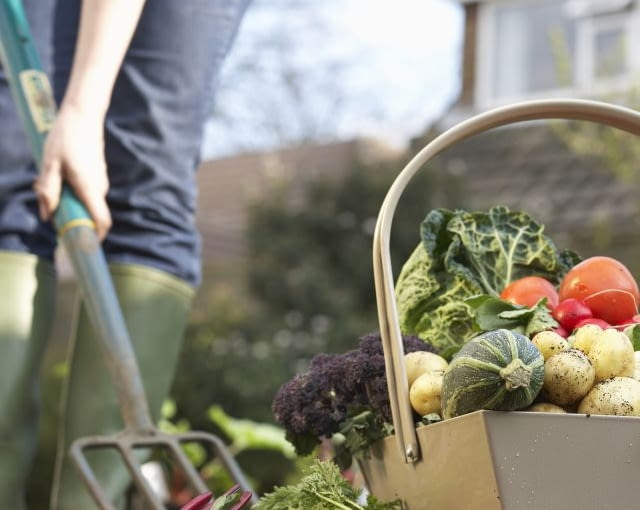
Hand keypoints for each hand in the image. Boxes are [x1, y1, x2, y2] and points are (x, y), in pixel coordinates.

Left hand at [34, 102, 111, 239]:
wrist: (83, 115)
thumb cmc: (65, 137)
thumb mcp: (49, 164)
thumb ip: (47, 191)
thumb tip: (46, 215)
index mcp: (89, 188)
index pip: (101, 221)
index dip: (95, 237)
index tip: (83, 245)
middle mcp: (99, 188)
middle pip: (89, 214)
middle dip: (70, 216)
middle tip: (48, 204)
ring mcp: (100, 181)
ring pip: (86, 202)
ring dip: (69, 201)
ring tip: (50, 182)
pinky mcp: (97, 175)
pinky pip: (86, 192)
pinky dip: (73, 192)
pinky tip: (58, 174)